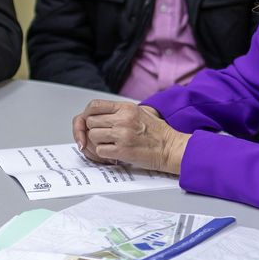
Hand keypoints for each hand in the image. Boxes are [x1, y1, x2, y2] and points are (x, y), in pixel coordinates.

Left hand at [73, 99, 188, 172]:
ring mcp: (122, 134)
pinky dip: (104, 154)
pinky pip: (100, 150)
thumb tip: (98, 116)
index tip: (89, 121)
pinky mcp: (122, 150)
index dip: (88, 114)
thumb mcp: (140, 112)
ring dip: (99, 143)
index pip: (95, 106)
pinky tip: (114, 153)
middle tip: (104, 136)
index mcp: (126, 108)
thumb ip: (119, 112)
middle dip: (94, 130)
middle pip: (91, 122)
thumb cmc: (157, 133)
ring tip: (111, 145)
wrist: (170, 148)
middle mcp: (123, 119)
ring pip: (93, 136)